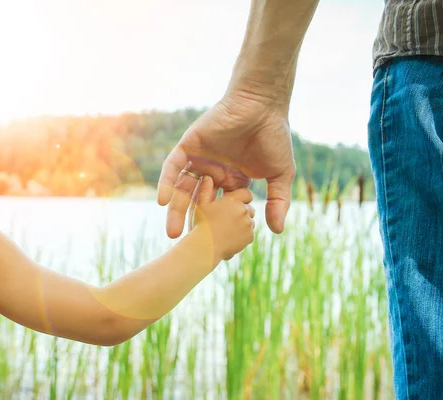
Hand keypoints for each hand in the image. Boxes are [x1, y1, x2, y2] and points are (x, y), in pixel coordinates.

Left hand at [158, 91, 294, 237]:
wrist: (262, 105)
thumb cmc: (274, 136)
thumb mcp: (279, 174)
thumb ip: (278, 202)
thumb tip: (277, 231)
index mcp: (232, 181)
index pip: (221, 210)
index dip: (218, 229)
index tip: (216, 250)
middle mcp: (213, 173)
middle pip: (198, 203)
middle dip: (193, 224)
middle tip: (188, 247)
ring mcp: (200, 160)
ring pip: (184, 189)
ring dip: (176, 209)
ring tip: (173, 232)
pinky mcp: (189, 146)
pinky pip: (174, 167)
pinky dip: (167, 183)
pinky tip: (163, 201)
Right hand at [189, 176, 255, 261]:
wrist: (205, 247)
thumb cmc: (201, 224)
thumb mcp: (201, 205)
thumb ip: (206, 189)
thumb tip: (207, 177)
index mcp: (233, 201)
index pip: (246, 193)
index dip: (242, 197)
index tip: (235, 202)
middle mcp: (244, 211)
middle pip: (249, 208)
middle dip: (242, 211)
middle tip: (229, 217)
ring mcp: (248, 225)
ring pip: (250, 221)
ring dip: (243, 223)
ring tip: (228, 228)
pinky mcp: (249, 237)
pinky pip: (249, 234)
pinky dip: (243, 235)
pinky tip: (230, 237)